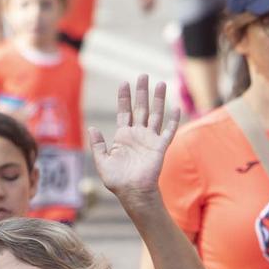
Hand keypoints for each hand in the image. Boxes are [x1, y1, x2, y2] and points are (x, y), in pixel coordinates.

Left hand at [89, 76, 178, 207]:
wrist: (133, 192)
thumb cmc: (117, 180)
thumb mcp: (102, 162)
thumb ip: (98, 145)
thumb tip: (92, 127)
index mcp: (123, 136)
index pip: (124, 112)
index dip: (124, 98)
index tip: (124, 83)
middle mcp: (138, 134)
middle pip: (140, 108)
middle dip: (142, 92)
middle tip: (143, 75)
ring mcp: (150, 140)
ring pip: (155, 115)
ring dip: (158, 100)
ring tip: (160, 84)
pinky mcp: (160, 147)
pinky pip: (168, 131)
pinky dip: (173, 120)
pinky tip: (176, 108)